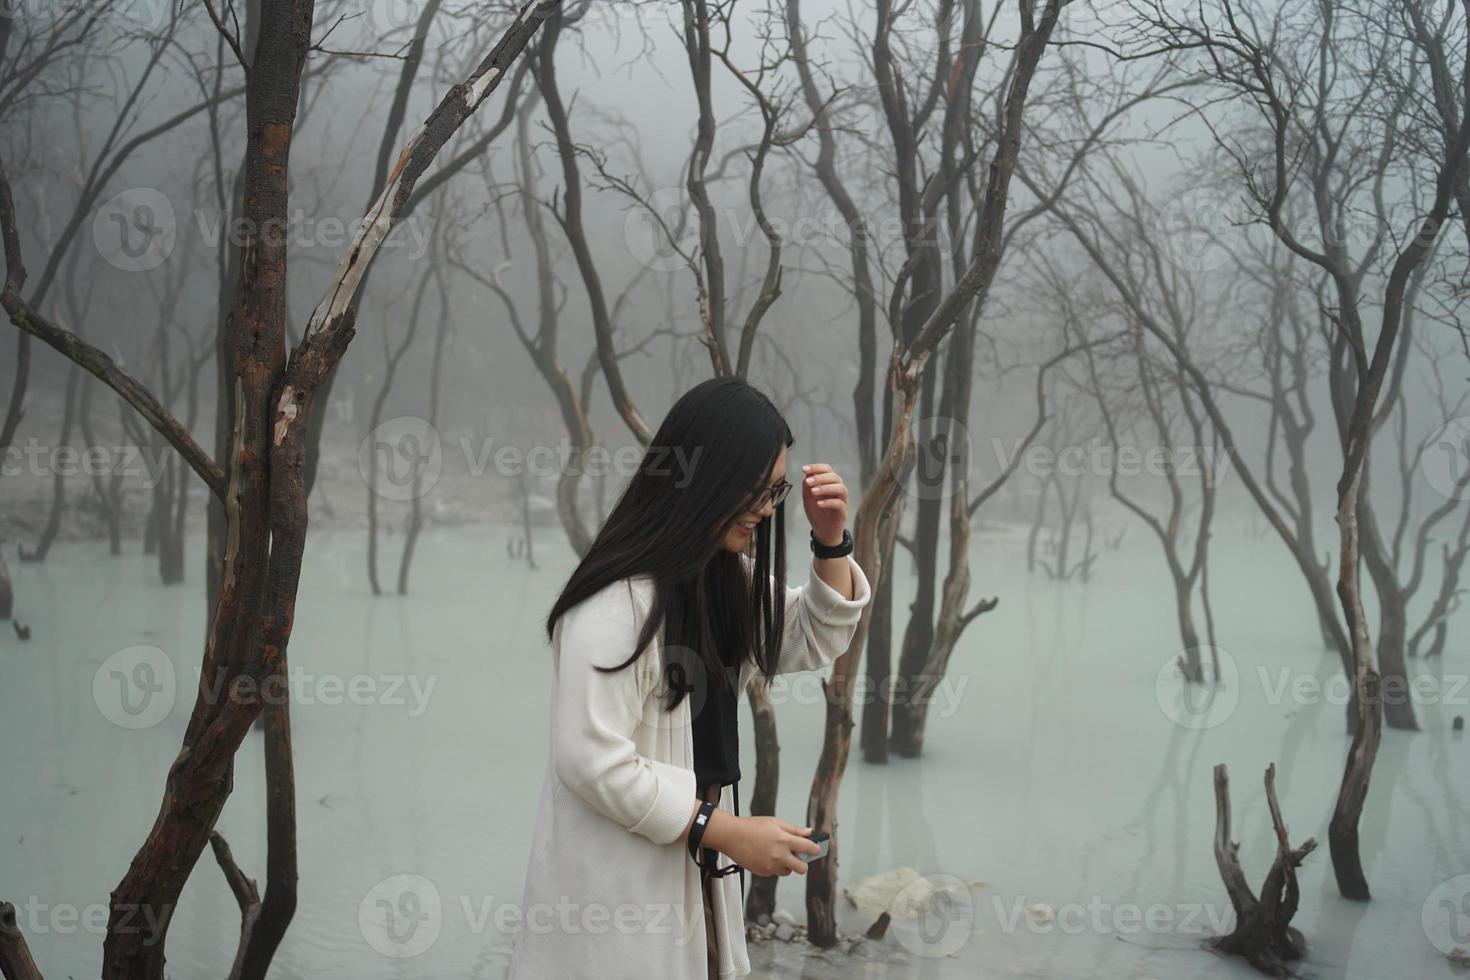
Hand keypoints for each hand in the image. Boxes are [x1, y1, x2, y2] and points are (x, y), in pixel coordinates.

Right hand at [702, 812, 820, 876]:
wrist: (731, 836)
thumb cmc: (751, 827)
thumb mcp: (775, 822)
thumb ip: (794, 829)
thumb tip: (808, 833)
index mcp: (784, 840)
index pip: (808, 848)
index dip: (815, 849)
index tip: (817, 849)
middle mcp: (779, 856)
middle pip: (802, 868)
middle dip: (803, 863)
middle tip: (798, 856)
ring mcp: (771, 866)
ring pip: (788, 872)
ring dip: (787, 865)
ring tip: (777, 854)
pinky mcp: (763, 872)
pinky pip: (775, 873)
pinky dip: (774, 867)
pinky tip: (766, 856)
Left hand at [801, 463, 848, 545]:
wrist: (822, 531)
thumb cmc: (816, 513)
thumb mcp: (808, 497)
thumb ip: (807, 485)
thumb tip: (807, 472)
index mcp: (830, 483)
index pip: (827, 470)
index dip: (816, 467)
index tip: (804, 469)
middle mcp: (838, 490)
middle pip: (835, 477)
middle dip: (820, 477)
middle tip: (808, 482)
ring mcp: (842, 501)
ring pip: (841, 488)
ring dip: (826, 488)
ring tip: (813, 492)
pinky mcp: (843, 512)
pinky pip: (840, 504)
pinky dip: (829, 502)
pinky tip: (819, 504)